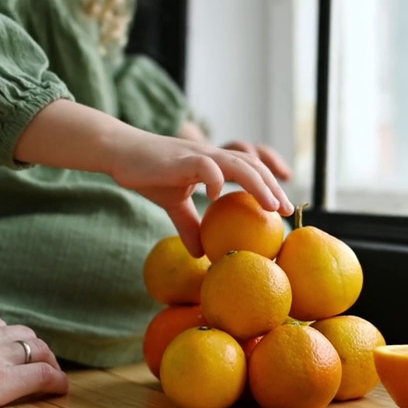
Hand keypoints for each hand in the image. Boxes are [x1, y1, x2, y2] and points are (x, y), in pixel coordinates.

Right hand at [0, 313, 68, 407]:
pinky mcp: (2, 379)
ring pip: (36, 348)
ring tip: (51, 375)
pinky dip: (56, 380)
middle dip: (31, 346)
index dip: (2, 337)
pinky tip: (62, 389)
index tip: (4, 348)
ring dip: (46, 360)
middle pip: (19, 333)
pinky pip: (43, 375)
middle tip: (35, 362)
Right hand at [14, 100, 294, 256]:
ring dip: (257, 184)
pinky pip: (204, 165)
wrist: (121, 153)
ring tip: (270, 204)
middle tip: (286, 210)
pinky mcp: (180, 158)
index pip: (250, 170)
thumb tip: (200, 253)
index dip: (269, 184)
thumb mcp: (174, 204)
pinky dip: (214, 178)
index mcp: (214, 164)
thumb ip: (189, 225)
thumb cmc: (149, 174)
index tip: (282, 208)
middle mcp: (212, 156)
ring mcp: (198, 155)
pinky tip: (218, 194)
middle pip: (252, 167)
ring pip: (237, 165)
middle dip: (272, 187)